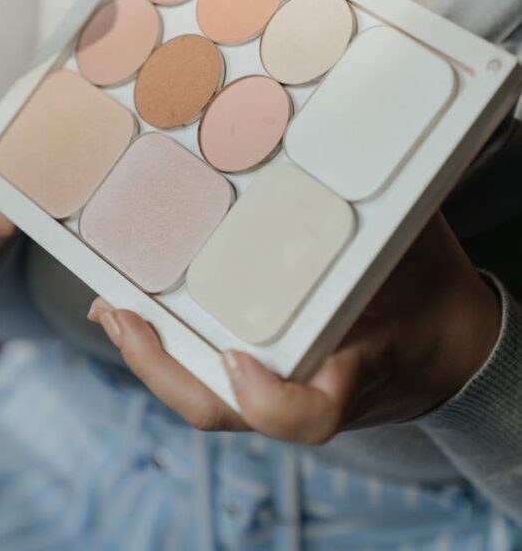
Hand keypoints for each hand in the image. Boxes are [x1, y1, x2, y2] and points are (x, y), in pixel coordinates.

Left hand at [87, 214, 500, 439]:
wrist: (441, 342)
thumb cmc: (425, 293)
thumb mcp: (416, 251)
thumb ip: (389, 210)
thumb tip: (355, 135)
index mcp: (353, 369)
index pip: (309, 415)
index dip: (270, 401)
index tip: (239, 362)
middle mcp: (302, 387)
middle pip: (222, 408)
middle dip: (163, 369)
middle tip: (121, 314)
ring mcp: (275, 382)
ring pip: (201, 394)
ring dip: (149, 355)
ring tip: (109, 305)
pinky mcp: (258, 366)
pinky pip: (203, 368)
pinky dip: (164, 340)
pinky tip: (129, 304)